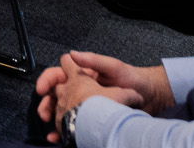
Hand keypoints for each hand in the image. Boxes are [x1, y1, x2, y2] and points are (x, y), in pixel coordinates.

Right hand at [36, 52, 166, 126]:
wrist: (151, 98)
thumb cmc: (134, 79)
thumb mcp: (114, 67)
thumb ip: (93, 60)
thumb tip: (72, 54)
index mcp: (83, 75)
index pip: (58, 75)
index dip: (48, 80)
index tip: (42, 90)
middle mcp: (82, 89)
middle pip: (56, 95)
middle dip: (46, 104)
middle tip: (44, 114)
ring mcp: (86, 106)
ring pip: (62, 112)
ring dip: (54, 121)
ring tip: (52, 130)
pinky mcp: (92, 120)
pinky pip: (75, 126)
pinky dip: (66, 133)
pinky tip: (60, 139)